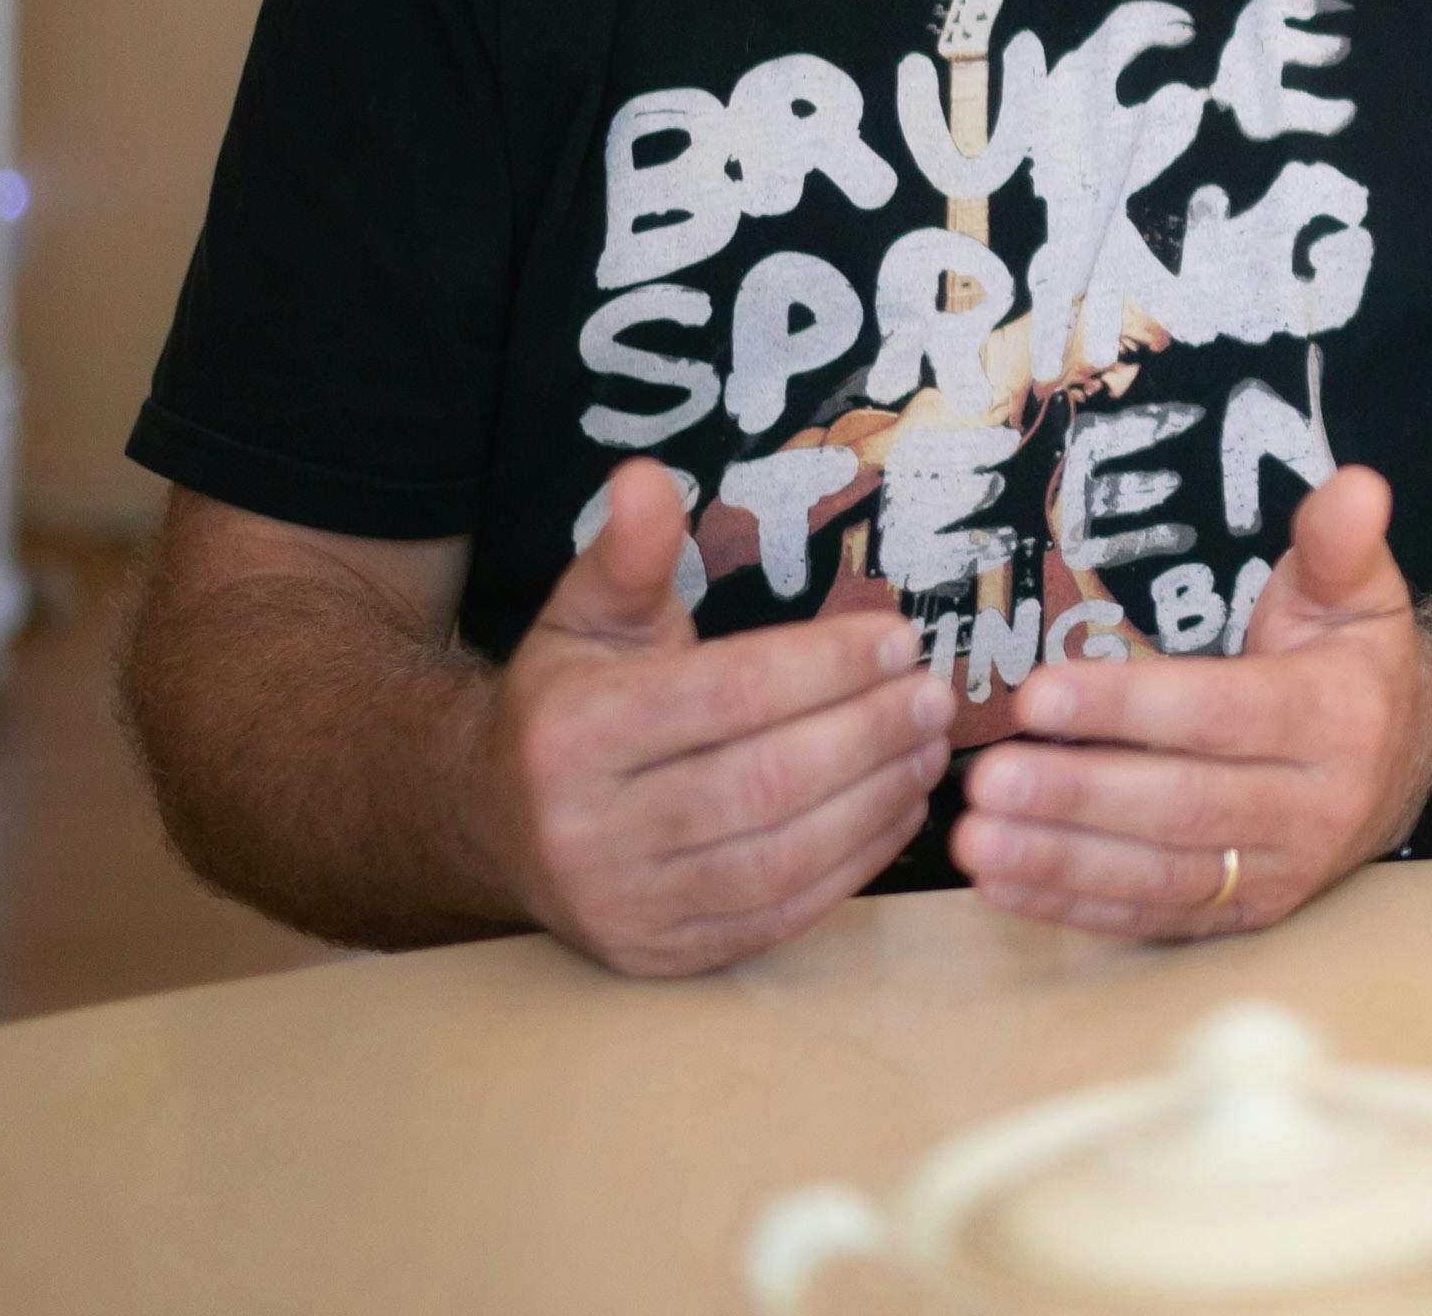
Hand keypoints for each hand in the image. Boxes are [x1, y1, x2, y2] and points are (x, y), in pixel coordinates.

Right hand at [472, 458, 952, 976]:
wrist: (495, 826)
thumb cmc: (568, 705)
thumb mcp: (584, 617)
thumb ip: (626, 553)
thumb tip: (645, 476)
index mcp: (573, 733)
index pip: (727, 694)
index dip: (826, 665)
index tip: (898, 636)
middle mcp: (591, 830)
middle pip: (764, 781)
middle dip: (869, 732)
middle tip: (936, 692)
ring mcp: (629, 905)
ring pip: (782, 857)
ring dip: (878, 798)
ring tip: (931, 745)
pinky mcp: (667, 955)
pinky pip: (783, 914)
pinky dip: (856, 863)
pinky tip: (900, 807)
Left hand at [952, 464, 1431, 939]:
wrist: (1411, 762)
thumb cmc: (1356, 663)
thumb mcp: (1360, 592)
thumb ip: (1340, 542)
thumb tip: (1356, 485)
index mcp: (1336, 718)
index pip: (1222, 715)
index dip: (1128, 708)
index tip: (1038, 694)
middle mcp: (1316, 807)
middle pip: (1184, 806)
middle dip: (1078, 796)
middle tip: (985, 779)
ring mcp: (1283, 872)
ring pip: (1165, 876)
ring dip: (1063, 862)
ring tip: (977, 840)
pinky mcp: (1250, 916)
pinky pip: (1159, 920)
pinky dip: (1078, 910)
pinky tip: (1004, 887)